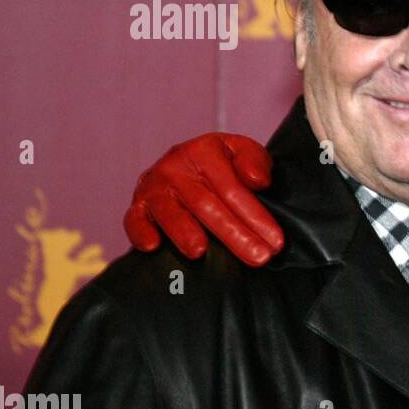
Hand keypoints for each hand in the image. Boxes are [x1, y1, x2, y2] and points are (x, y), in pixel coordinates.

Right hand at [123, 133, 283, 265]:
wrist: (190, 166)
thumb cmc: (224, 165)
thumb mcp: (244, 152)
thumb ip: (255, 161)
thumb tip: (257, 181)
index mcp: (204, 151)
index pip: (232, 188)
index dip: (255, 216)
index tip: (275, 241)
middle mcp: (175, 167)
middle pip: (206, 205)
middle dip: (234, 234)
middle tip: (258, 258)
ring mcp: (154, 187)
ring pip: (170, 213)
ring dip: (184, 233)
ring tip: (200, 253)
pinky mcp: (138, 206)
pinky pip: (134, 220)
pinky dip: (140, 233)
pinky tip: (153, 247)